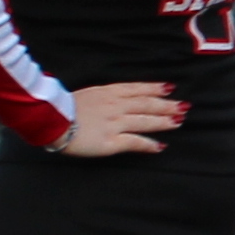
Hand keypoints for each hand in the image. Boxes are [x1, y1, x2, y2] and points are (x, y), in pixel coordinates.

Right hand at [54, 80, 187, 157]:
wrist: (50, 120)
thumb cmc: (62, 108)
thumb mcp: (87, 93)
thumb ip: (103, 95)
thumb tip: (114, 97)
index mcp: (108, 93)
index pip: (138, 89)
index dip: (155, 88)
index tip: (170, 88)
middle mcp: (116, 106)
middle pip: (147, 104)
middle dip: (167, 105)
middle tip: (184, 106)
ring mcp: (115, 123)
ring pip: (145, 121)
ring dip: (164, 122)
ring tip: (178, 122)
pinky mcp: (111, 141)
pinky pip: (135, 142)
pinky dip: (149, 144)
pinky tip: (160, 146)